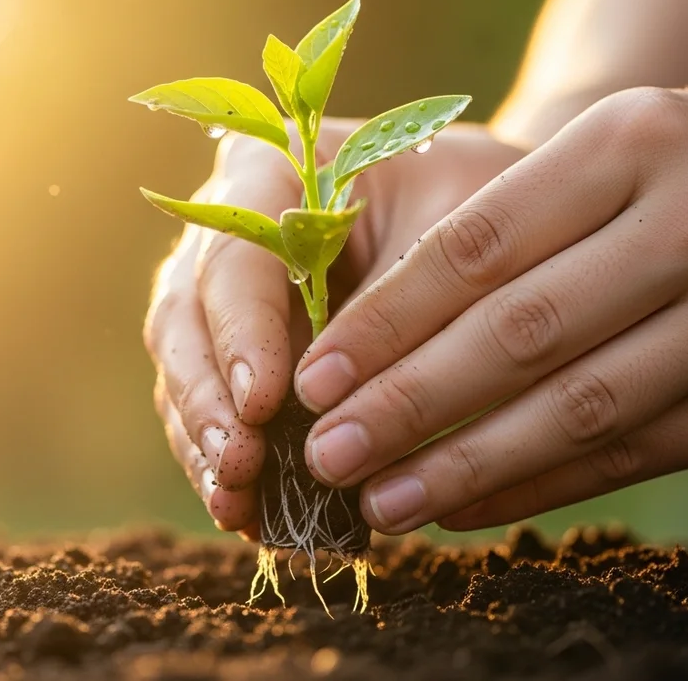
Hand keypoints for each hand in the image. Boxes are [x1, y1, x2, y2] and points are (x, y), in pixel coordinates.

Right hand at [144, 120, 527, 537]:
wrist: (501, 220)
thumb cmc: (486, 208)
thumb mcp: (459, 239)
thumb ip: (396, 317)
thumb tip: (335, 421)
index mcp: (271, 173)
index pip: (234, 257)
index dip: (241, 334)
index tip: (264, 405)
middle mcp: (228, 228)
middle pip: (186, 317)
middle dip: (207, 400)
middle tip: (239, 467)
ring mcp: (228, 294)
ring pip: (187, 368)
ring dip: (205, 441)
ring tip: (237, 507)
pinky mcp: (243, 351)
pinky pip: (217, 405)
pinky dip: (229, 460)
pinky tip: (250, 513)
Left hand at [295, 86, 687, 533]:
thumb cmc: (679, 166)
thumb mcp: (600, 151)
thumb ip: (500, 229)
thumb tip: (361, 339)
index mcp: (636, 145)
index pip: (478, 248)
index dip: (386, 322)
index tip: (315, 378)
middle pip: (519, 335)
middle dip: (407, 406)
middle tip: (325, 453)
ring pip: (574, 412)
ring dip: (462, 467)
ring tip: (377, 500)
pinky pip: (627, 457)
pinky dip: (533, 487)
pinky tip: (459, 506)